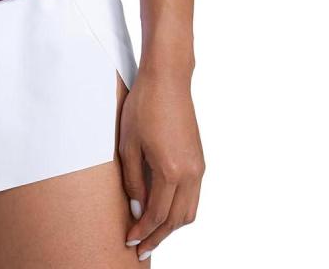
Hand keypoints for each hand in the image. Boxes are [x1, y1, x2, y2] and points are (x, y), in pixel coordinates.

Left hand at [119, 67, 203, 259]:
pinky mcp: (200, 160)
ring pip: (189, 211)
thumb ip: (133, 180)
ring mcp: (199, 167)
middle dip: (159, 237)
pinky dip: (179, 210)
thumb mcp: (128, 144)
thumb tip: (137, 210)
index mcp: (171, 170)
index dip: (143, 232)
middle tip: (140, 248)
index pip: (157, 215)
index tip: (129, 242)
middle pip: (177, 220)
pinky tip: (163, 210)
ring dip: (171, 227)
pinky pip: (193, 196)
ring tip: (151, 233)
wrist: (168, 79)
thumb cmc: (143, 105)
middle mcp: (190, 173)